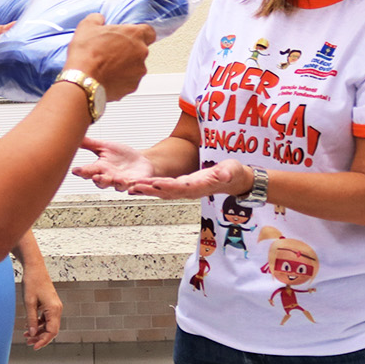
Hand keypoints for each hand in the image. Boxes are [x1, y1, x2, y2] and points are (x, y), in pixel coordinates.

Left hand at [21, 266, 62, 348]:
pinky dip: (38, 324)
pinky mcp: (50, 304)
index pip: (52, 331)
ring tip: (26, 335)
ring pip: (48, 325)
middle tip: (28, 342)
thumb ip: (31, 320)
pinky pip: (46, 318)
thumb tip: (32, 334)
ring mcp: (54, 306)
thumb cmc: (32, 282)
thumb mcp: (29, 303)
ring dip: (38, 331)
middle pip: (51, 330)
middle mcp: (57, 309)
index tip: (34, 347)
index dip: (43, 341)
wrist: (34, 268)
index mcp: (54, 309)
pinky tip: (28, 326)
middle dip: (40, 337)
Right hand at [63, 14, 153, 101]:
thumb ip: (97, 18)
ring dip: (125, 66)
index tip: (130, 36)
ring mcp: (139, 71)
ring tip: (107, 67)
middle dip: (128, 51)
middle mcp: (141, 52)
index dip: (140, 34)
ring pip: (136, 66)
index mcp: (134, 34)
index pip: (150, 32)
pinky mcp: (133, 86)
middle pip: (140, 49)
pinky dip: (121, 80)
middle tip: (111, 52)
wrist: (83, 80)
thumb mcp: (86, 26)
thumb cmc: (87, 54)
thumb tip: (99, 19)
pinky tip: (107, 77)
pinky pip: (130, 81)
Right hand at [72, 137, 156, 190]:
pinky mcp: (137, 183)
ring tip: (119, 180)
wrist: (140, 160)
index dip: (81, 172)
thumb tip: (72, 134)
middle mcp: (110, 178)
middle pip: (102, 182)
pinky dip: (137, 187)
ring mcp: (123, 182)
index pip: (88, 171)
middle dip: (99, 180)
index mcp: (100, 169)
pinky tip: (136, 185)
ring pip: (119, 186)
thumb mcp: (104, 146)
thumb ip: (89, 143)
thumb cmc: (120, 155)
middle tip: (96, 177)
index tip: (75, 170)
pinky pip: (137, 187)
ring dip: (119, 184)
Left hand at [128, 159, 249, 200]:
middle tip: (133, 187)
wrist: (234, 180)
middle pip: (166, 191)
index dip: (166, 185)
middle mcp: (189, 191)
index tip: (153, 184)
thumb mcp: (232, 171)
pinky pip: (163, 190)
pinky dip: (150, 188)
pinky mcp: (182, 187)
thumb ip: (227, 174)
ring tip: (130, 188)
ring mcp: (185, 190)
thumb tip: (224, 175)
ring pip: (162, 192)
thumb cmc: (233, 173)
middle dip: (149, 190)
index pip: (180, 187)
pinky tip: (138, 186)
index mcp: (199, 186)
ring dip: (146, 190)